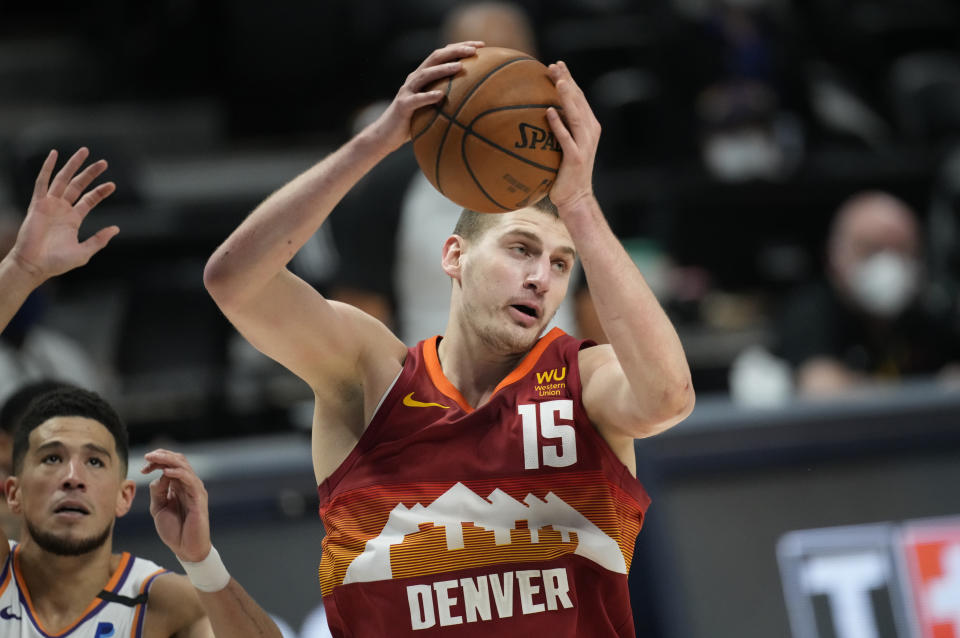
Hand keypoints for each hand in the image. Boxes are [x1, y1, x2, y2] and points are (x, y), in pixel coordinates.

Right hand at [8, 147, 117, 281]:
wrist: (35, 265)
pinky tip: (54, 155)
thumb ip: (100, 239)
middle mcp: (62, 209)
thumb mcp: (84, 252)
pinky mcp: (38, 204)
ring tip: (85, 151)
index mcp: (73, 219)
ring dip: (73, 165)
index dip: (100, 191)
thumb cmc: (57, 262)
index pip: (89, 199)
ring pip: (63, 179)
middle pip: (79, 185)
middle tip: (104, 162)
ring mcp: (50, 205)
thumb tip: (116, 228)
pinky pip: (42, 182)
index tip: (112, 184)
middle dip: (90, 173)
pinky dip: (47, 168)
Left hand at [143, 449, 211, 562]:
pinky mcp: (199, 497)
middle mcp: (188, 484)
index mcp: (179, 486)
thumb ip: (158, 491)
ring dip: (168, 460)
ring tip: (154, 459)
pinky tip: (166, 472)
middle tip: (147, 456)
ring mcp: (195, 489)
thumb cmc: (174, 530)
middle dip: (162, 455)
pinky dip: (178, 473)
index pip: (171, 465)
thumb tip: (158, 476)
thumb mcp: (158, 508)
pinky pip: (190, 480)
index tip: (143, 467)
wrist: (186, 548)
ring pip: (184, 466)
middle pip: (179, 461)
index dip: (157, 462)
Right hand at [366, 41, 484, 150]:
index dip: (461, 47)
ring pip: (426, 74)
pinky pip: (416, 100)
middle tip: (474, 50)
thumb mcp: (432, 106)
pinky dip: (428, 96)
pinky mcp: (403, 106)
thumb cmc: (413, 121)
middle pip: (435, 58)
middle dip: (455, 51)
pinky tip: (440, 95)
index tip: (481, 45)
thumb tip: (475, 99)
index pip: (443, 54)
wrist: (386, 134)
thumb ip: (447, 98)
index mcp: (423, 76)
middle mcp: (415, 79)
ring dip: (443, 69)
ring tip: (460, 66)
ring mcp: (408, 91)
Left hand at [545, 61, 600, 210]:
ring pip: (576, 115)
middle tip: (554, 65)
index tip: (556, 65)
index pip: (578, 98)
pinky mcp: (576, 158)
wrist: (575, 199)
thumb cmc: (564, 175)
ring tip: (557, 81)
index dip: (569, 80)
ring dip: (567, 97)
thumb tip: (533, 117)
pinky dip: (559, 124)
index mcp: (588, 127)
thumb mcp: (561, 149)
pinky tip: (549, 112)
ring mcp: (584, 145)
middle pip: (579, 101)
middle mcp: (590, 132)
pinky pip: (566, 138)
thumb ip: (555, 132)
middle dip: (567, 81)